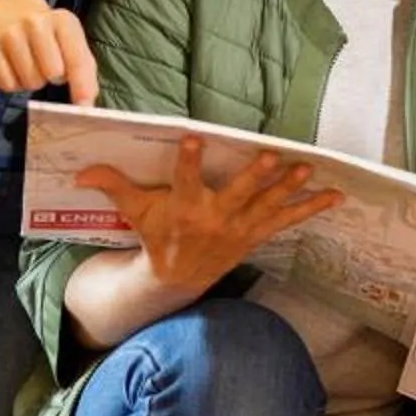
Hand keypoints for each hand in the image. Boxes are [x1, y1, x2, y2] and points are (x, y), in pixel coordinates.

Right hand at [0, 0, 97, 104]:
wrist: (12, 11)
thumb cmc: (49, 36)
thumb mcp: (72, 43)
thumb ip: (84, 73)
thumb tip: (85, 105)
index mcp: (63, 21)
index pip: (77, 60)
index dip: (82, 87)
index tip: (84, 107)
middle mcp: (35, 23)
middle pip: (52, 73)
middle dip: (54, 78)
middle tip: (51, 67)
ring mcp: (10, 34)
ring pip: (29, 82)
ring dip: (34, 81)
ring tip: (33, 65)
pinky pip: (7, 85)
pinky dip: (14, 83)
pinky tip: (16, 67)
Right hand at [80, 137, 339, 299]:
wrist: (177, 278)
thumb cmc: (156, 235)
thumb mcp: (133, 211)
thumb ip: (112, 185)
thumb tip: (80, 170)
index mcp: (184, 208)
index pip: (184, 180)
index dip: (189, 160)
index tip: (194, 137)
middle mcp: (214, 219)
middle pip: (237, 195)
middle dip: (256, 177)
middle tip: (273, 157)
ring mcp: (239, 228)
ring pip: (267, 205)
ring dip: (289, 188)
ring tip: (308, 169)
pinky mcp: (255, 234)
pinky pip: (286, 220)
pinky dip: (310, 209)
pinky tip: (335, 196)